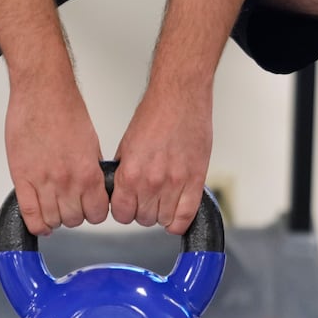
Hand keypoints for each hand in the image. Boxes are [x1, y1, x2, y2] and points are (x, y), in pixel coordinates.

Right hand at [5, 76, 109, 236]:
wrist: (42, 92)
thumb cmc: (65, 110)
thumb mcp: (91, 143)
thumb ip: (91, 170)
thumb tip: (92, 189)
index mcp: (88, 172)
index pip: (96, 214)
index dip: (93, 213)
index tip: (89, 208)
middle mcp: (67, 181)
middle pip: (74, 220)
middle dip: (74, 214)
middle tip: (70, 204)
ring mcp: (43, 181)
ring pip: (52, 220)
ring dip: (55, 218)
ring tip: (53, 207)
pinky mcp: (21, 177)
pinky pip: (29, 213)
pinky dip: (36, 223)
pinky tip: (40, 221)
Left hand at [112, 82, 213, 234]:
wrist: (180, 96)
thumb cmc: (155, 114)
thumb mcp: (127, 145)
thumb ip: (124, 172)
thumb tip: (121, 191)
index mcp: (130, 173)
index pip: (121, 214)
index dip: (124, 211)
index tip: (129, 205)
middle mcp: (151, 182)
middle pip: (143, 219)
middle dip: (143, 211)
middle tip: (147, 198)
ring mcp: (175, 183)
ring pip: (164, 220)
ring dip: (162, 214)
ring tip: (163, 199)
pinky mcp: (196, 180)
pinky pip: (187, 216)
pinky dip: (180, 220)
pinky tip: (177, 212)